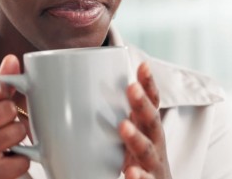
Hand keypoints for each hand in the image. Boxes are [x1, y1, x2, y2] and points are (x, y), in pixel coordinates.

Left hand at [119, 62, 171, 178]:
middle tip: (131, 87)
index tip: (143, 65)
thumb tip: (76, 92)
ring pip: (147, 151)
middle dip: (142, 104)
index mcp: (148, 129)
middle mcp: (155, 144)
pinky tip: (131, 172)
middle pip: (152, 122)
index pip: (152, 103)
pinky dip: (139, 177)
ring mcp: (154, 165)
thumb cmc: (140, 160)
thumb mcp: (131, 136)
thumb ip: (115, 117)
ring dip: (136, 138)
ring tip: (123, 126)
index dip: (149, 85)